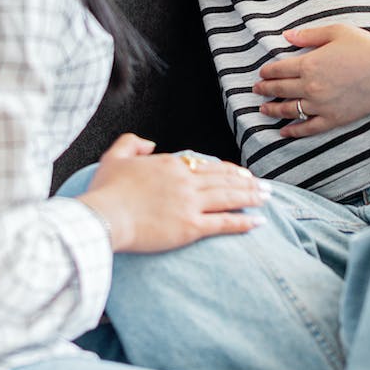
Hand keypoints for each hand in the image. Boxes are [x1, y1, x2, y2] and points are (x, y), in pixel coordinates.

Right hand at [79, 133, 269, 250]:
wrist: (103, 216)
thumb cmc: (105, 191)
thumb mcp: (114, 157)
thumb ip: (132, 143)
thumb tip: (149, 143)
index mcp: (170, 164)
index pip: (206, 166)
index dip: (226, 171)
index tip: (240, 175)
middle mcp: (185, 181)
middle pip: (224, 179)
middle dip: (247, 182)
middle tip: (264, 186)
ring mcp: (190, 203)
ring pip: (229, 197)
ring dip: (251, 197)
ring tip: (267, 198)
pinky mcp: (190, 227)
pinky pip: (223, 222)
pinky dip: (243, 222)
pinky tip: (258, 222)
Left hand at [254, 24, 369, 136]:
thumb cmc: (364, 47)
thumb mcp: (335, 32)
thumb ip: (308, 35)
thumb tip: (286, 35)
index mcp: (309, 64)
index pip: (279, 70)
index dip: (267, 72)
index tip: (262, 74)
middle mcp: (310, 87)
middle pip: (280, 90)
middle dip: (265, 90)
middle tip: (257, 90)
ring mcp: (321, 105)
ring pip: (289, 110)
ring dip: (273, 110)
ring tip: (263, 109)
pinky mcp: (334, 119)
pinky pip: (309, 128)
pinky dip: (294, 131)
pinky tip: (284, 132)